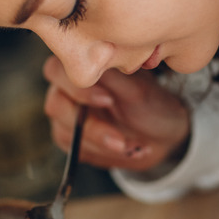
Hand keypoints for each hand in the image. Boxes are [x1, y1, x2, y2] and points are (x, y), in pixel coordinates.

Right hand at [43, 55, 190, 170]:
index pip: (56, 70)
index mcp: (80, 68)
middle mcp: (66, 90)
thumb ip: (112, 77)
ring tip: (132, 146)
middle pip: (55, 105)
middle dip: (90, 127)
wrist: (163, 132)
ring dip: (101, 144)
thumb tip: (94, 65)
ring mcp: (67, 117)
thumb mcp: (138, 90)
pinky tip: (130, 150)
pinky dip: (105, 154)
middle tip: (119, 139)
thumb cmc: (152, 103)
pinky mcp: (72, 140)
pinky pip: (76, 151)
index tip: (108, 100)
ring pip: (64, 133)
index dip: (78, 88)